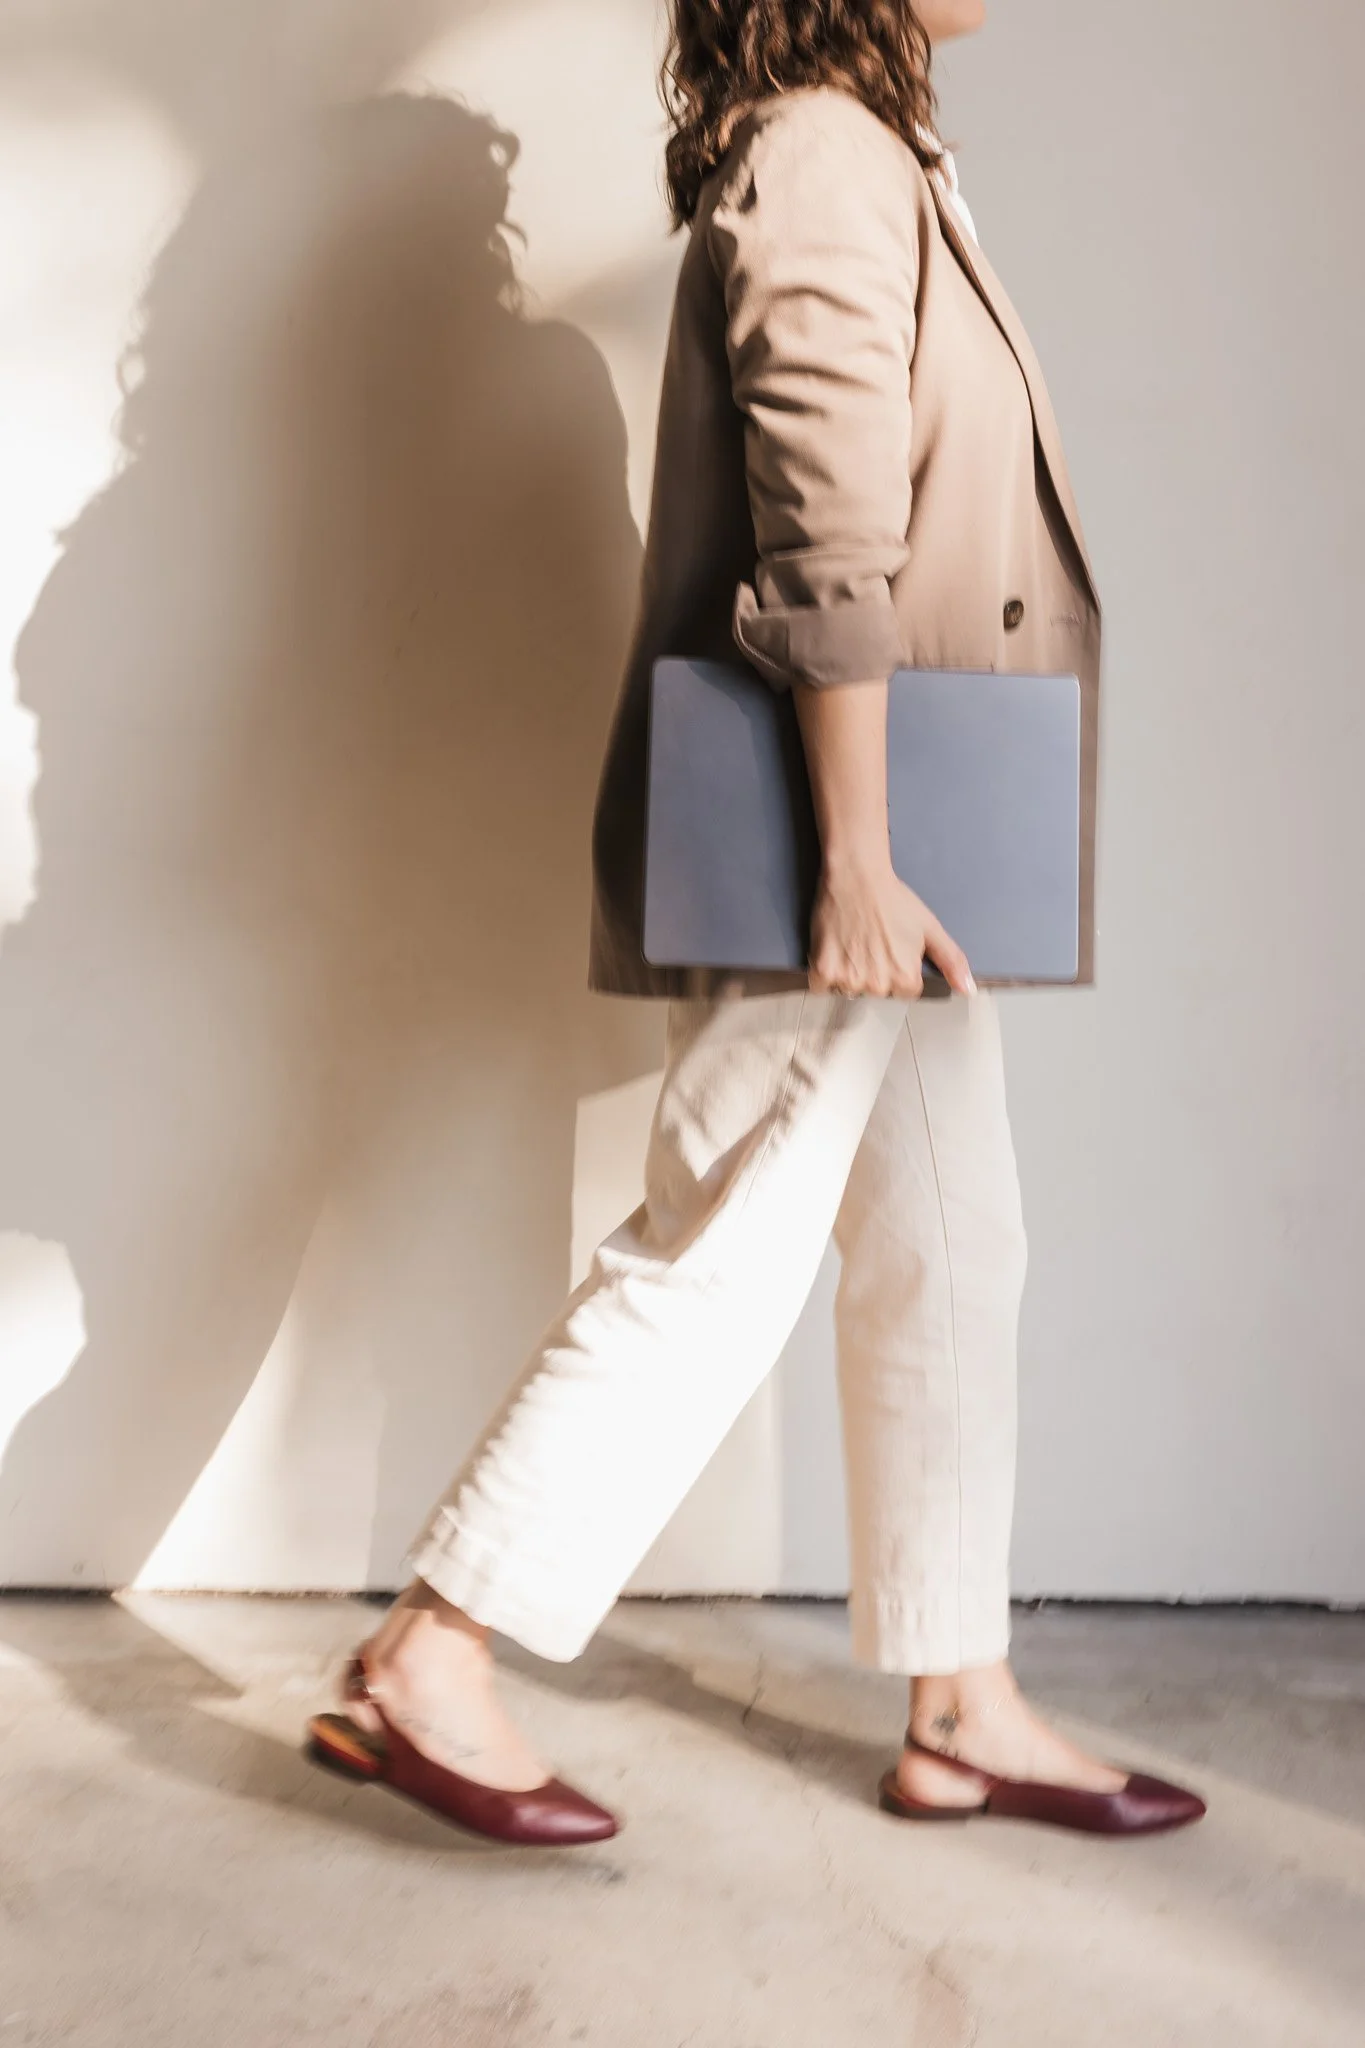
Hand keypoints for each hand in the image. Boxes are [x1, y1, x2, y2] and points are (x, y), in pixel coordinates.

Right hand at [808, 855, 975, 999]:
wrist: (857, 877)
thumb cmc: (893, 900)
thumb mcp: (930, 928)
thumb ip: (951, 961)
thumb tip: (967, 990)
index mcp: (905, 978)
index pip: (902, 992)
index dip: (897, 970)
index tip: (891, 950)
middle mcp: (877, 984)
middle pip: (875, 993)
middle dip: (873, 973)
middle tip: (871, 943)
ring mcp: (849, 978)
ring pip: (848, 990)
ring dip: (848, 973)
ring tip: (852, 944)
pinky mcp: (823, 970)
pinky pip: (821, 987)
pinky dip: (824, 973)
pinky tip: (833, 950)